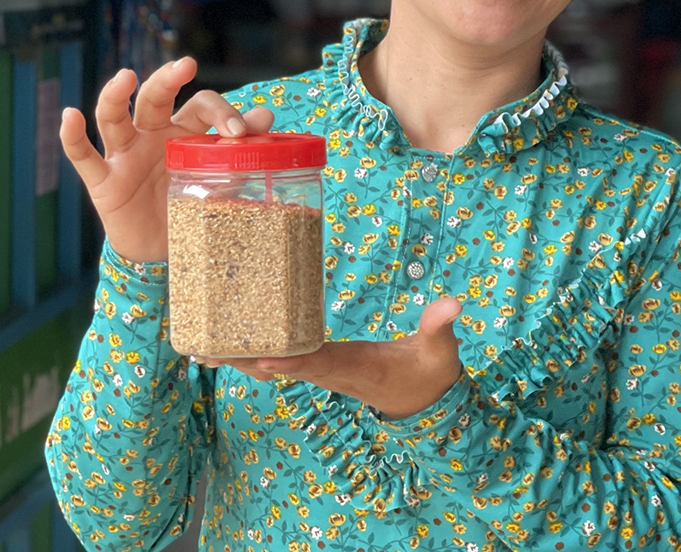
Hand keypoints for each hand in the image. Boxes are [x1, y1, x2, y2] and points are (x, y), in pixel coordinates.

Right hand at [60, 57, 273, 262]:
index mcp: (186, 131)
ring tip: (125, 77)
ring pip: (114, 118)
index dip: (220, 111)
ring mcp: (125, 155)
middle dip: (168, 79)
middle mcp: (153, 135)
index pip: (200, 105)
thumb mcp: (220, 176)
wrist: (165, 248)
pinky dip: (73, 136)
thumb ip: (240, 148)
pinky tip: (71, 116)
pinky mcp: (103, 181)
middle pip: (155, 98)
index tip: (239, 131)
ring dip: (115, 96)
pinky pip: (82, 155)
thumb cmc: (193, 203)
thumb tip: (266, 115)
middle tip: (186, 65)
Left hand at [202, 297, 463, 420]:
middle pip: (284, 367)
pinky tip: (237, 341)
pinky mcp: (323, 365)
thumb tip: (452, 302)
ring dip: (243, 358)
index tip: (262, 358)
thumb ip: (440, 326)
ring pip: (278, 367)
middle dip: (247, 359)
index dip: (292, 361)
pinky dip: (259, 352)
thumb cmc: (431, 374)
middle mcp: (334, 372)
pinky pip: (285, 359)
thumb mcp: (441, 352)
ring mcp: (325, 371)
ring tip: (204, 346)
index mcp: (358, 367)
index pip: (321, 364)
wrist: (424, 402)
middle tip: (207, 349)